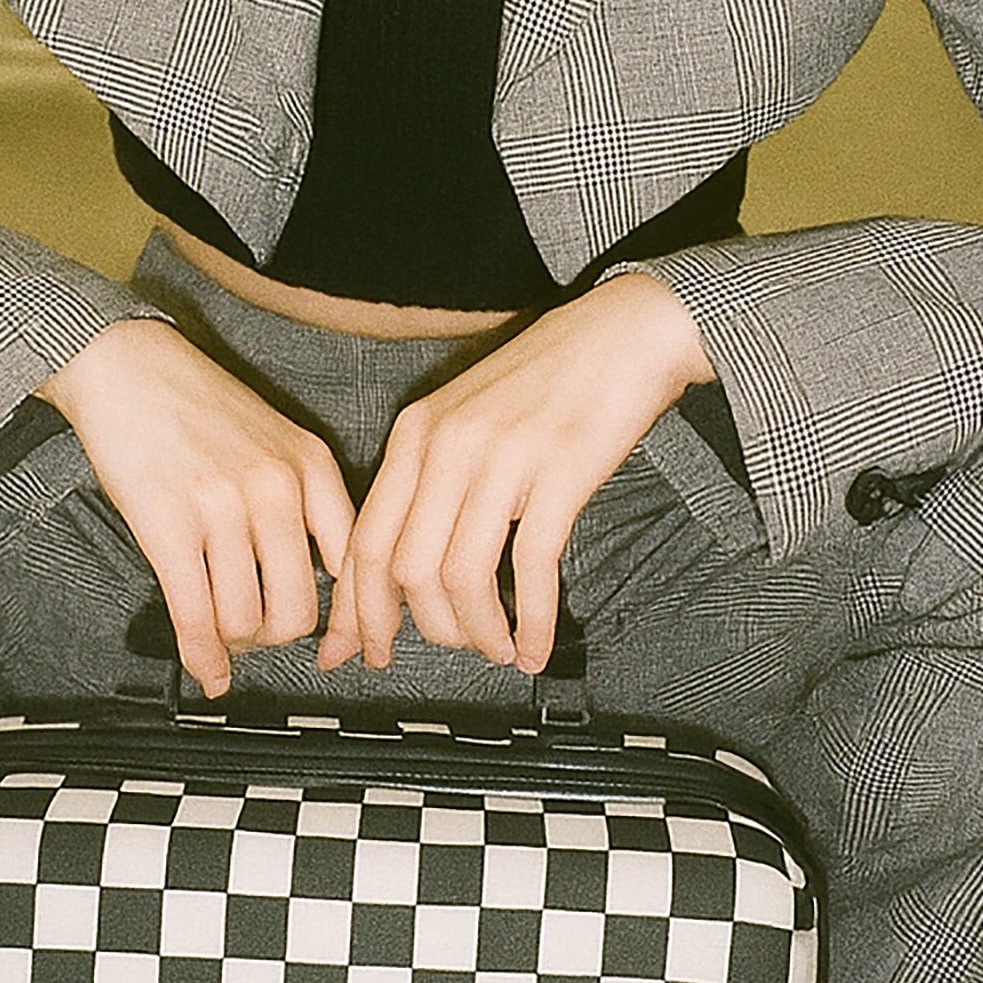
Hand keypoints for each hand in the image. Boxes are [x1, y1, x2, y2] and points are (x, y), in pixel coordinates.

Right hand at [37, 318, 355, 696]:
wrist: (127, 365)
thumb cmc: (198, 405)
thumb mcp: (277, 441)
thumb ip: (306, 503)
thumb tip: (321, 584)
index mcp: (312, 466)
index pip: (355, 567)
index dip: (355, 625)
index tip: (349, 654)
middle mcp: (277, 487)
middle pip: (298, 610)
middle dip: (274, 639)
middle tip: (255, 636)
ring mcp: (224, 506)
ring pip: (244, 620)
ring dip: (230, 643)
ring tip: (219, 631)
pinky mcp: (170, 523)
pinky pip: (195, 615)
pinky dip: (200, 656)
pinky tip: (203, 669)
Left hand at [317, 271, 711, 677]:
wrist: (623, 332)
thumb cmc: (549, 379)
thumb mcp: (467, 417)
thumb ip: (432, 480)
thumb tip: (408, 566)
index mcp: (415, 433)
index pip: (366, 539)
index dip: (359, 609)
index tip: (360, 651)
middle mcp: (447, 444)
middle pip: (405, 568)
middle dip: (422, 628)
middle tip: (450, 650)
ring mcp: (502, 457)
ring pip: (461, 575)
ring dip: (478, 630)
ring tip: (498, 648)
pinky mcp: (559, 471)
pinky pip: (532, 567)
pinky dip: (532, 621)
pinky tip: (536, 646)